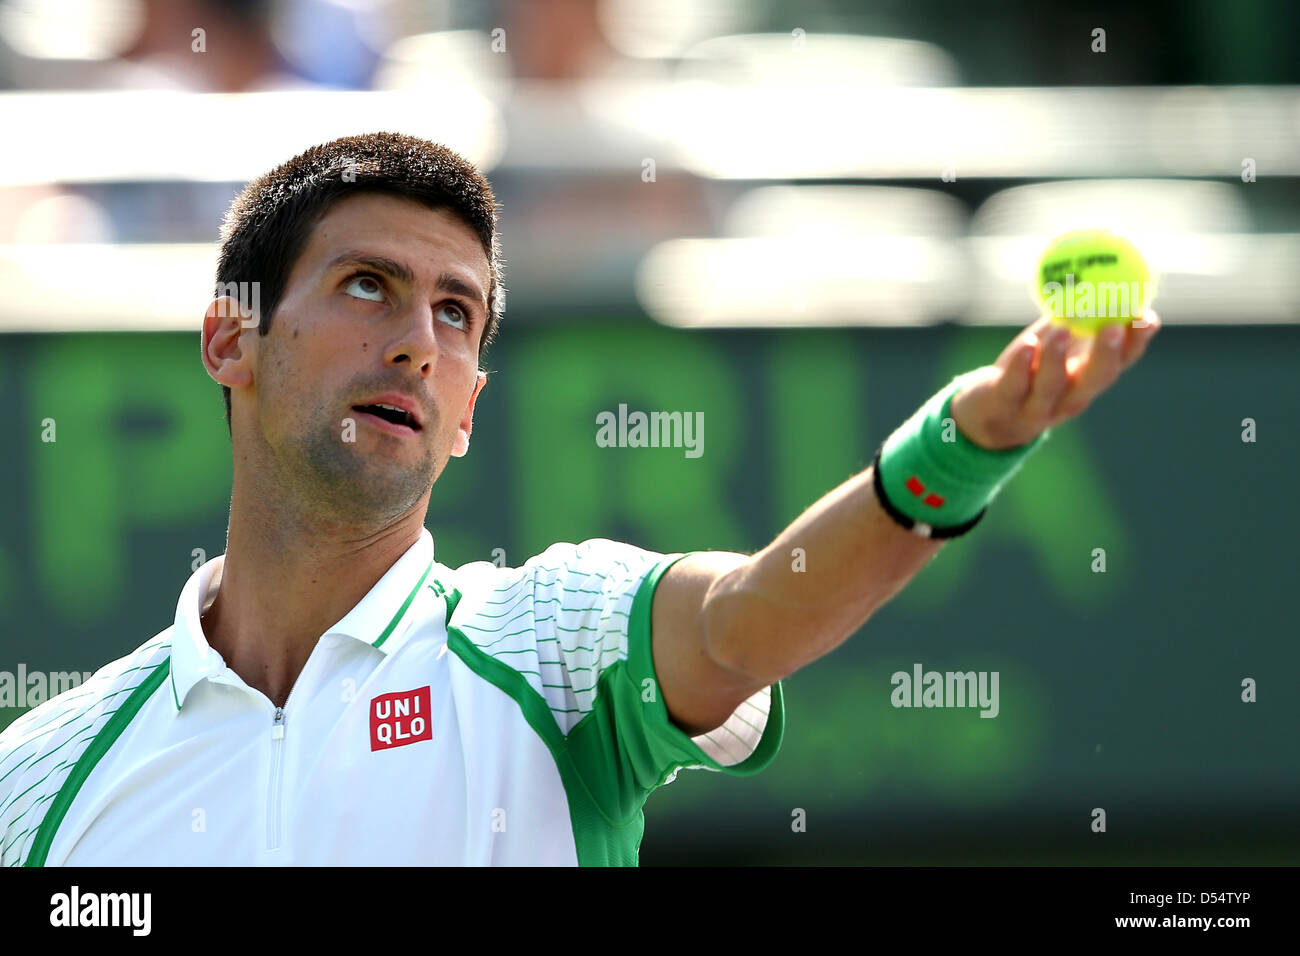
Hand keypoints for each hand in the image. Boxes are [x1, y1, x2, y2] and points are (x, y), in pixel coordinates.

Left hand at [949, 311, 1161, 450]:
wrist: (989, 410)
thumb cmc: (1030, 366)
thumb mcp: (1056, 340)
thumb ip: (1077, 315)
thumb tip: (1101, 268)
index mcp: (1088, 378)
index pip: (1121, 362)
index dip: (1136, 342)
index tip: (1147, 316)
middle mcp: (1070, 396)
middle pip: (1096, 379)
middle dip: (1107, 354)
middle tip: (1113, 327)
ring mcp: (1038, 405)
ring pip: (1052, 385)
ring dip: (1058, 358)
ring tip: (1062, 329)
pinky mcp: (1004, 405)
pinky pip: (1014, 386)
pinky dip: (1021, 366)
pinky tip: (1026, 345)